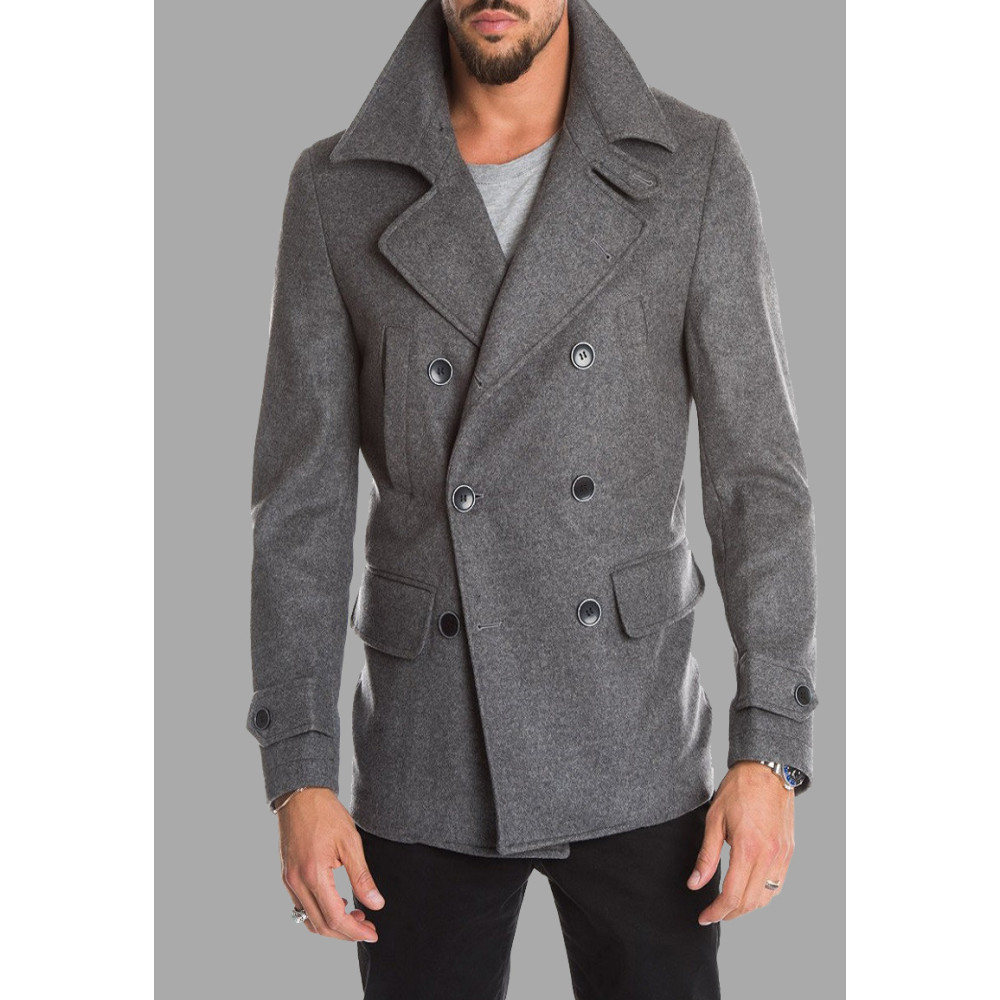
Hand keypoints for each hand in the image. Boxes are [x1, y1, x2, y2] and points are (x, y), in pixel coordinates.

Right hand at [277, 787, 384, 941]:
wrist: (301, 794)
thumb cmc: (326, 813)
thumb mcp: (350, 842)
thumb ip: (362, 877)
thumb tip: (376, 904)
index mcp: (312, 874)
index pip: (334, 917)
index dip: (355, 931)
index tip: (372, 933)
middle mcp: (296, 882)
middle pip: (321, 924)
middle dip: (346, 932)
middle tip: (368, 927)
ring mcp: (289, 880)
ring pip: (309, 918)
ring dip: (332, 924)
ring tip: (355, 916)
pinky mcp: (287, 875)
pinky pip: (301, 905)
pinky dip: (319, 911)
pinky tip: (338, 902)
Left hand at [687, 761, 793, 924]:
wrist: (767, 771)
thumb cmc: (738, 790)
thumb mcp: (714, 819)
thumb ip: (706, 855)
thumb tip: (694, 884)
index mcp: (748, 847)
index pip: (733, 894)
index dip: (717, 911)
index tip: (704, 916)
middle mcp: (769, 856)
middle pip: (750, 901)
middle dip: (729, 913)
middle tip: (712, 913)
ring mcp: (782, 855)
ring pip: (766, 897)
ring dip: (747, 907)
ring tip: (728, 905)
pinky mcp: (789, 852)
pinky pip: (777, 884)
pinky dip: (763, 894)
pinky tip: (749, 891)